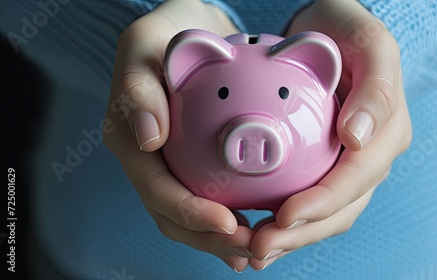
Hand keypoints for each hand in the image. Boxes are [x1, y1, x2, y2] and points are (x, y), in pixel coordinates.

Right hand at [103, 0, 253, 271]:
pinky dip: (231, 221)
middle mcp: (147, 161)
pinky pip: (210, 198)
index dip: (189, 213)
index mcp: (129, 141)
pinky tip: (258, 230)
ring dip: (223, 240)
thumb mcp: (145, 44)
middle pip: (172, 216)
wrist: (186, 33)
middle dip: (210, 240)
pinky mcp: (193, 164)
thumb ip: (139, 88)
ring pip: (191, 217)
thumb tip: (148, 138)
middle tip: (253, 248)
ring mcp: (170, 166)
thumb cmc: (164, 35)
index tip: (228, 223)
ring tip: (259, 250)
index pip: (155, 189)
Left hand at [248, 0, 411, 269]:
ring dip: (290, 238)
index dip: (322, 203)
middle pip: (340, 209)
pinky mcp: (323, 167)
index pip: (356, 179)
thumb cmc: (345, 33)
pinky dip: (284, 222)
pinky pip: (306, 200)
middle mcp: (369, 158)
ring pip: (324, 215)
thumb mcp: (369, 43)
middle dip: (301, 233)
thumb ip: (375, 88)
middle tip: (259, 248)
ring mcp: (346, 166)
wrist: (327, 33)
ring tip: (254, 252)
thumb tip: (357, 138)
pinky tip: (256, 230)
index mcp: (386, 134)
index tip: (284, 215)